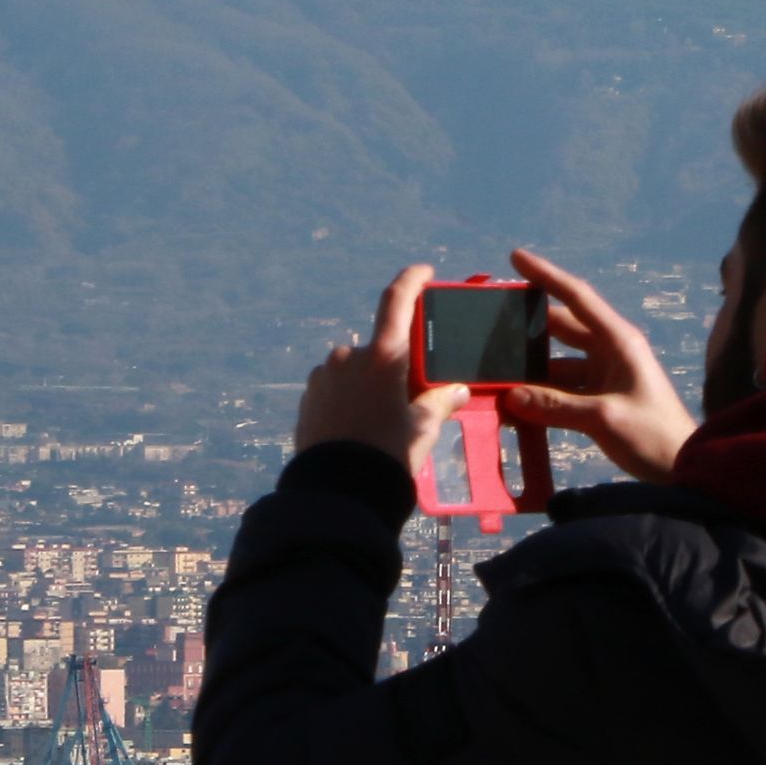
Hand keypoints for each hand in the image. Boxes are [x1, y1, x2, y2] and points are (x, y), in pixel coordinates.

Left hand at [295, 265, 465, 472]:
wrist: (338, 491)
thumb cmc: (388, 455)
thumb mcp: (422, 428)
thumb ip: (440, 402)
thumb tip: (456, 390)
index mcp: (382, 356)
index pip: (397, 301)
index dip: (412, 280)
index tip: (424, 272)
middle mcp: (349, 357)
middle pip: (379, 348)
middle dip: (394, 365)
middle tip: (408, 395)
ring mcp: (324, 376)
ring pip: (355, 369)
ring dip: (369, 383)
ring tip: (381, 421)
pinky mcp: (309, 397)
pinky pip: (335, 387)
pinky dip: (349, 398)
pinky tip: (358, 428)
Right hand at [499, 247, 696, 483]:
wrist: (685, 469)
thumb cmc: (653, 435)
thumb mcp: (604, 417)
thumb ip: (556, 406)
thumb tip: (512, 396)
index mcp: (619, 342)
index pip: (578, 298)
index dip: (547, 276)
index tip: (517, 257)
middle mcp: (612, 351)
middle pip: (563, 328)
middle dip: (530, 326)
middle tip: (492, 323)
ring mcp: (607, 375)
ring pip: (559, 362)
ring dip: (533, 368)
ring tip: (496, 368)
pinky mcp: (602, 399)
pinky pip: (564, 389)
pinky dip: (542, 394)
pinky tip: (517, 402)